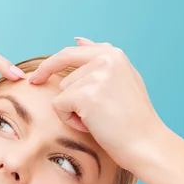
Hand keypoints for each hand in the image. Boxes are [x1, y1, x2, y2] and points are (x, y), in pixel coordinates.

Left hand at [28, 37, 165, 169]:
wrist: (145, 143)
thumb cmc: (133, 118)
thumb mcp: (122, 80)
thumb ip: (100, 60)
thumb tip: (78, 40)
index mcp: (114, 54)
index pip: (71, 51)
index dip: (52, 63)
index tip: (37, 75)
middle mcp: (105, 58)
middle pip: (61, 64)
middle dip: (49, 76)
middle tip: (39, 84)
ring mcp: (96, 75)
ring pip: (61, 90)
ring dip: (71, 108)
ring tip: (97, 119)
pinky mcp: (86, 94)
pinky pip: (59, 106)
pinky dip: (69, 119)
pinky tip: (91, 125)